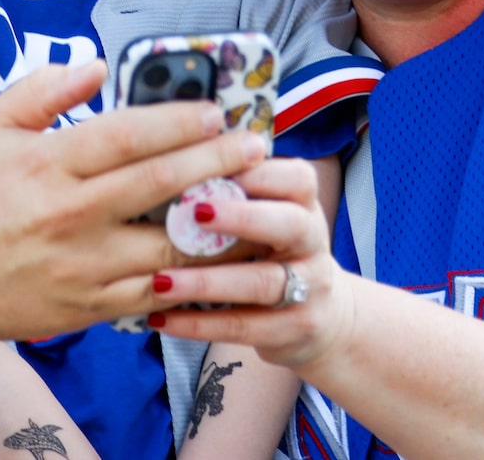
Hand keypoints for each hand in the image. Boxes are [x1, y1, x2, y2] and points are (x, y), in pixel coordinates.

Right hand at [0, 62, 270, 345]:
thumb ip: (45, 90)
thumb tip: (97, 64)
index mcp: (46, 164)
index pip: (125, 135)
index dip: (176, 120)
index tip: (215, 110)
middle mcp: (69, 215)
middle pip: (160, 184)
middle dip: (217, 161)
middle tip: (256, 145)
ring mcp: (84, 266)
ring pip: (171, 244)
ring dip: (219, 221)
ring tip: (253, 199)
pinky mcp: (92, 307)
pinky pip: (158, 290)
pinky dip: (194, 272)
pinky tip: (220, 253)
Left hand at [143, 158, 357, 368]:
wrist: (323, 315)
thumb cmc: (271, 248)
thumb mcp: (265, 213)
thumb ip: (232, 188)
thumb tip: (168, 154)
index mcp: (304, 203)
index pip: (296, 178)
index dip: (258, 173)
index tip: (210, 167)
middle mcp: (313, 242)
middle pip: (288, 225)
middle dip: (242, 218)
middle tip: (193, 213)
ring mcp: (310, 289)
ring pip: (261, 283)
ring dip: (206, 282)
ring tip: (160, 281)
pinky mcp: (295, 330)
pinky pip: (245, 328)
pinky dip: (198, 324)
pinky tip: (160, 318)